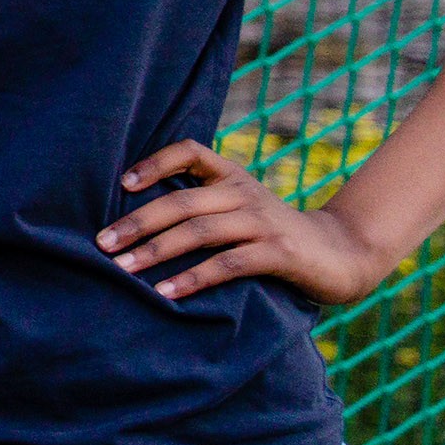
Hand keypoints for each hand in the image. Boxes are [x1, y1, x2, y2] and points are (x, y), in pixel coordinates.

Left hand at [100, 140, 397, 306]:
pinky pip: (227, 264)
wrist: (341, 254)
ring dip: (156, 251)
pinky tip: (166, 293)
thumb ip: (203, 206)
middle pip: (182, 201)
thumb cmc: (274, 234)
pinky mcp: (278, 253)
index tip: (122, 184)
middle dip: (137, 222)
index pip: (189, 151)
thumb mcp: (240, 209)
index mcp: (232, 176)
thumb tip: (136, 222)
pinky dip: (193, 278)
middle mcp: (244, 193)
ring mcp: (262, 222)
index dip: (154, 162)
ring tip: (124, 269)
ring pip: (199, 232)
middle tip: (102, 243)